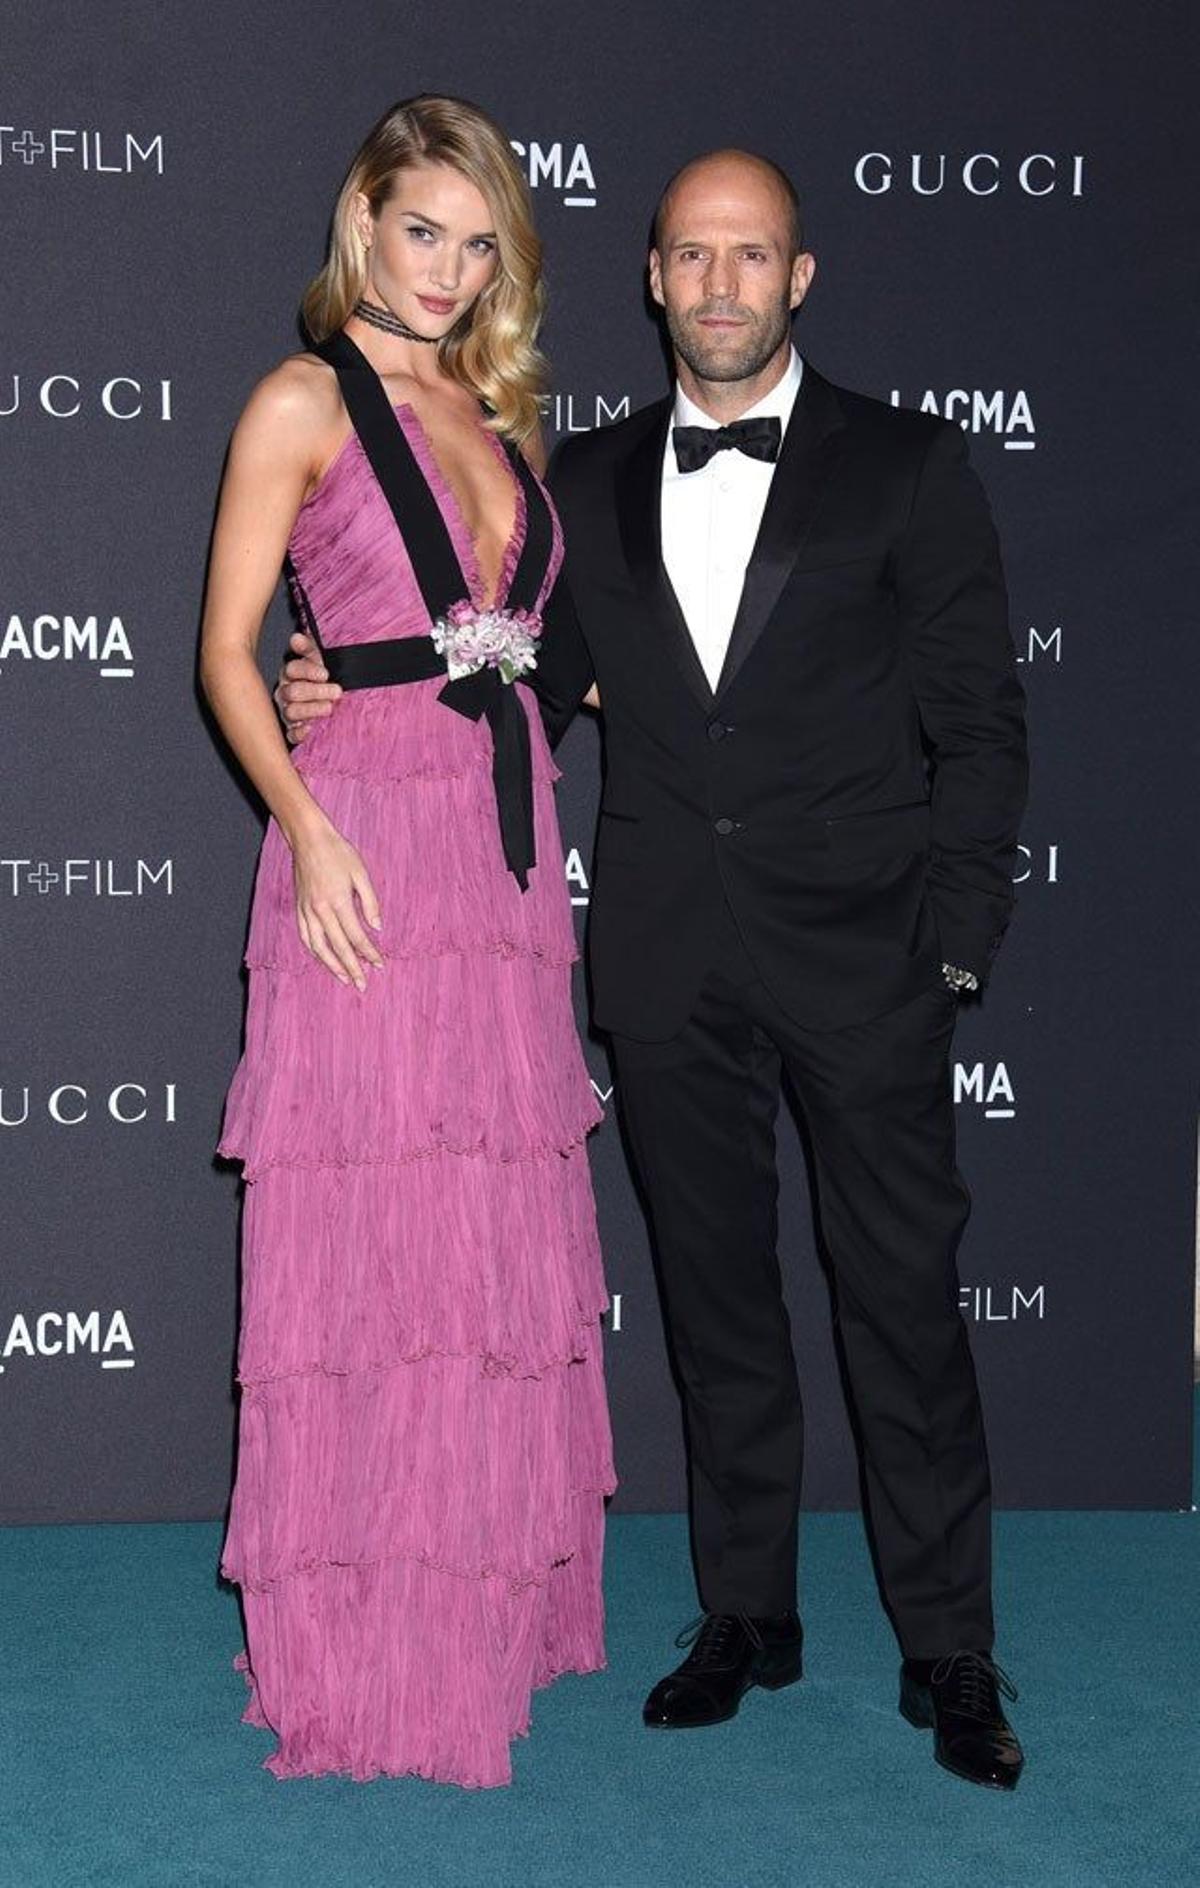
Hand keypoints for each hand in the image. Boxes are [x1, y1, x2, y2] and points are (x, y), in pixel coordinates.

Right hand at [275, 631, 341, 743]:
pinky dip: (299, 733)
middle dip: (316, 691)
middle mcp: (285, 693)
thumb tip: (296, 638)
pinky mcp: (292, 731)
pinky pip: (290, 735)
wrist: (333, 699)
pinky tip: (310, 729)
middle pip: (293, 692)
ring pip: (291, 712)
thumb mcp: (319, 659)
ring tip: (329, 708)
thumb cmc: (323, 678)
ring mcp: (287, 712)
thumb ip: (308, 648)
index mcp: (290, 674)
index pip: (292, 669)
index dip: (308, 671)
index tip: (325, 674)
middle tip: (336, 692)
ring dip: (311, 710)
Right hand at [292, 818, 383, 990]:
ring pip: (319, 947)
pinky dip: (315, 952)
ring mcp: (307, 911)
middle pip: (338, 947)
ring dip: (332, 966)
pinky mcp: (299, 908)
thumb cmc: (338, 853)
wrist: (309, 839)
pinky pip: (306, 936)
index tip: (380, 965)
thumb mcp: (361, 873)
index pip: (357, 936)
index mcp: (338, 901)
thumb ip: (370, 902)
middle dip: (352, 968)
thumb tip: (377, 927)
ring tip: (344, 978)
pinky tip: (324, 959)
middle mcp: (320, 910)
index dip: (369, 953)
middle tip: (363, 984)